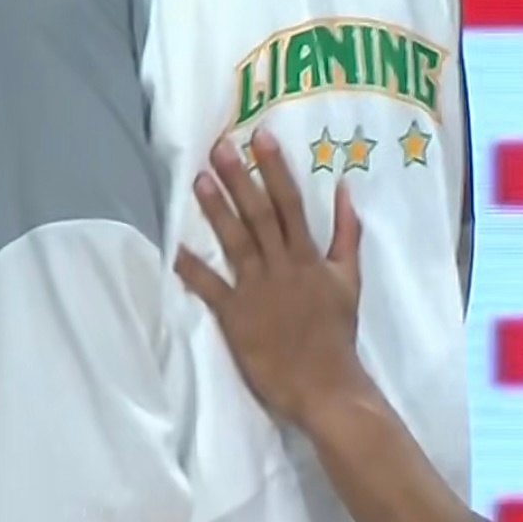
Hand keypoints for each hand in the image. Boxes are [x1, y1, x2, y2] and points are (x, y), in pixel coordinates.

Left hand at [175, 128, 369, 426]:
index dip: (274, 168)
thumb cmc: (336, 333)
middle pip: (259, 215)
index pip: (290, 204)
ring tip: (198, 179)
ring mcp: (257, 290)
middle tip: (219, 146)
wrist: (326, 384)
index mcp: (308, 257)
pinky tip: (172, 246)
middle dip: (239, 178)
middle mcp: (282, 266)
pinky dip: (191, 268)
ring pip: (235, 241)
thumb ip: (347, 234)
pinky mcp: (236, 316)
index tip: (260, 136)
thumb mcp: (350, 279)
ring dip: (216, 210)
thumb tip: (345, 191)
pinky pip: (210, 287)